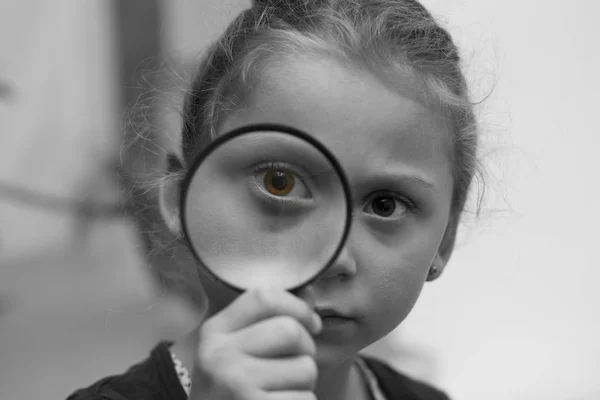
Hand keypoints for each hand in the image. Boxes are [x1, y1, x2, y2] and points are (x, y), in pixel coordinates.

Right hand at [189, 287, 322, 399]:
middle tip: (298, 367)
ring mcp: (235, 384)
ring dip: (307, 383)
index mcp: (214, 332)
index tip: (312, 324)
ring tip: (286, 392)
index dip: (299, 306)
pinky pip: (306, 399)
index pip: (264, 297)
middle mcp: (219, 355)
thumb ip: (268, 320)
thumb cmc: (231, 392)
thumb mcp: (235, 351)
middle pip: (290, 330)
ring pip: (305, 367)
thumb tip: (309, 292)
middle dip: (307, 350)